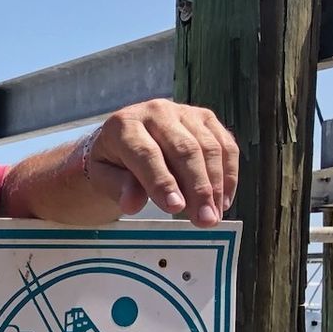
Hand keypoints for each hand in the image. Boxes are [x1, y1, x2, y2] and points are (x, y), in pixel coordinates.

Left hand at [83, 101, 237, 226]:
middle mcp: (156, 111)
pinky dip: (228, 175)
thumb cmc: (113, 163)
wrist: (127, 139)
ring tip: (214, 216)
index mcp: (124, 124)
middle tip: (205, 220)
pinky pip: (225, 146)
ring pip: (209, 148)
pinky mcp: (206, 118)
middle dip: (197, 188)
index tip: (176, 208)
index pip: (147, 154)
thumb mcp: (104, 176)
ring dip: (216, 185)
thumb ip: (117, 187)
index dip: (162, 182)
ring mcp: (184, 112)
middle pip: (184, 150)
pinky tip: (223, 201)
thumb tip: (132, 205)